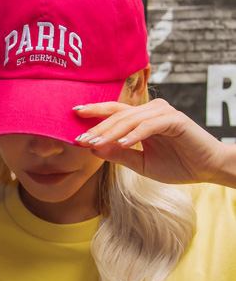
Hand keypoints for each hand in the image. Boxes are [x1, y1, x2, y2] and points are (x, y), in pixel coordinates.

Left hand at [74, 98, 235, 185]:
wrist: (208, 169)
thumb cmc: (178, 165)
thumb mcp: (141, 163)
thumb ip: (119, 154)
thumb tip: (93, 147)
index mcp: (142, 119)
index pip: (114, 113)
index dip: (94, 115)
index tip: (73, 119)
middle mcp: (151, 111)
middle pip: (118, 114)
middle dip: (97, 127)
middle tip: (79, 138)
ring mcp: (163, 113)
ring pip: (130, 119)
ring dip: (111, 132)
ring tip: (94, 142)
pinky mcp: (175, 120)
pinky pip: (149, 126)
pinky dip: (135, 134)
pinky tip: (122, 143)